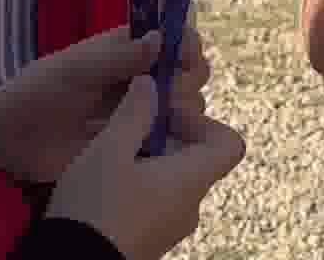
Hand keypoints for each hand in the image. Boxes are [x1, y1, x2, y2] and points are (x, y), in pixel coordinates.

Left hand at [0, 25, 208, 183]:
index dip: (188, 44)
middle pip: (190, 73)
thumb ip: (117, 56)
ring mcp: (143, 112)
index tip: (187, 56)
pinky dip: (177, 139)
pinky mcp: (138, 143)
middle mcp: (143, 78)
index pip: (175, 38)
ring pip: (187, 107)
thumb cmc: (39, 92)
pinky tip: (164, 143)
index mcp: (129, 49)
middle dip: (188, 80)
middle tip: (169, 94)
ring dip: (185, 111)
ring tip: (162, 121)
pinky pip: (171, 140)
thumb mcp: (74, 70)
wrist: (11, 140)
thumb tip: (161, 37)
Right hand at [47, 78, 244, 258]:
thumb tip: (150, 83)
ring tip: (108, 151)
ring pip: (172, 179)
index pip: (229, 143)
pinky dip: (138, 182)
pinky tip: (103, 180)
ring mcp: (172, 226)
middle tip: (127, 126)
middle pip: (196, 157)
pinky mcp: (151, 238)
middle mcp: (191, 205)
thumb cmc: (95, 208)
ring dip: (147, 158)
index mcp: (192, 180)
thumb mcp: (109, 151)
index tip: (166, 115)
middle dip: (165, 135)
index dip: (204, 122)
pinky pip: (156, 201)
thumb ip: (133, 114)